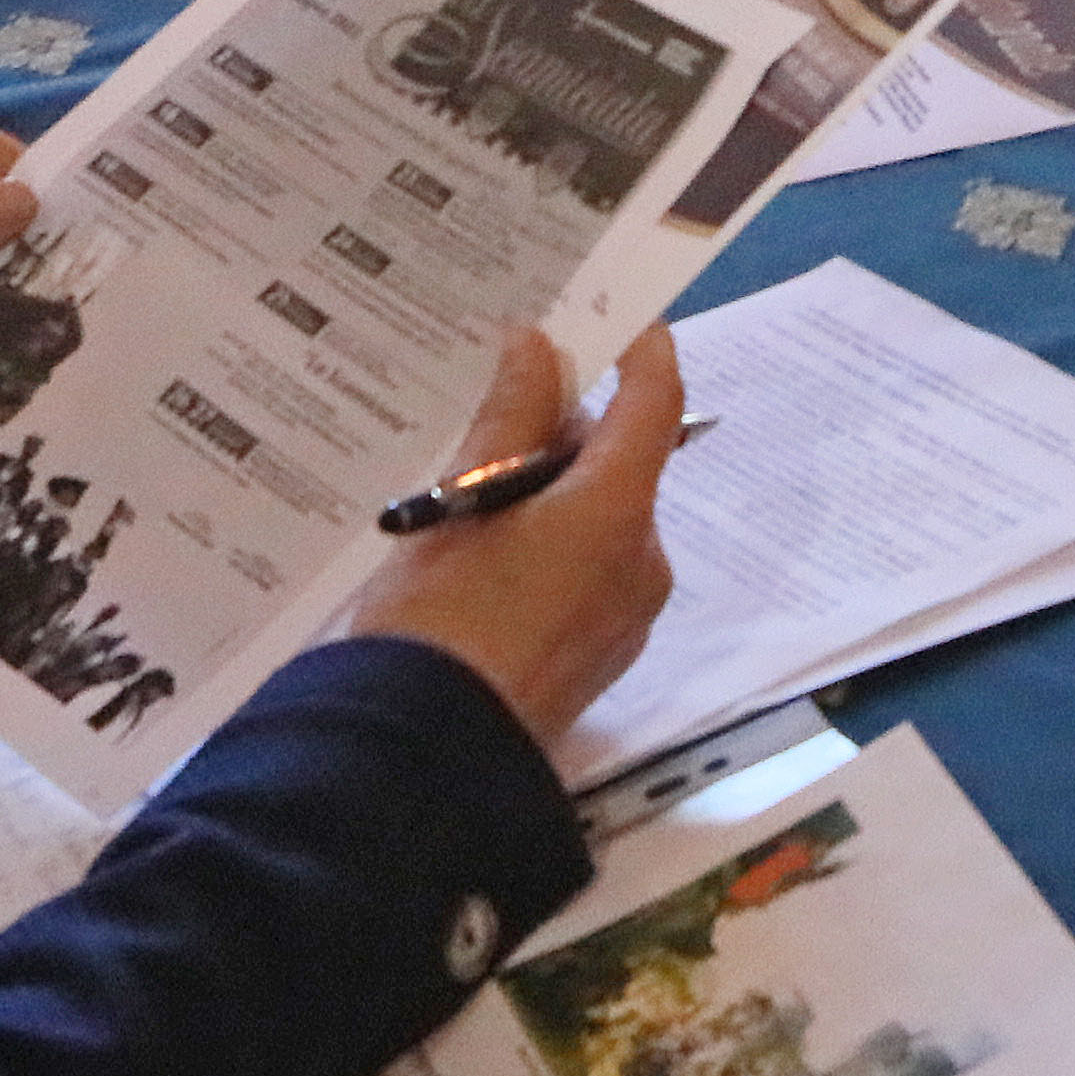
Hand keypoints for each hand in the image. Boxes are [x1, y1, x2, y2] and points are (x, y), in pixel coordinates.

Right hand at [343, 326, 687, 755]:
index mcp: (618, 514)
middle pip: (621, 466)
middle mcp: (641, 564)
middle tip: (492, 413)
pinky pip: (585, 577)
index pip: (655, 404)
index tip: (616, 315)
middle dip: (564, 433)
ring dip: (549, 494)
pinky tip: (478, 557)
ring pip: (600, 523)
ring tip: (465, 492)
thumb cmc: (437, 619)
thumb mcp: (459, 503)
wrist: (419, 759)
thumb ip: (508, 417)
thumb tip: (538, 348)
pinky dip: (547, 549)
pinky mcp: (596, 663)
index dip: (642, 351)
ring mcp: (624, 621)